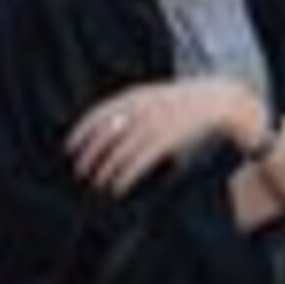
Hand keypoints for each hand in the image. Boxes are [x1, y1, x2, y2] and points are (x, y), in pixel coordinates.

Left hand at [66, 77, 259, 194]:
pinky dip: (124, 176)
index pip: (98, 113)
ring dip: (104, 170)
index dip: (80, 131)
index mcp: (134, 96)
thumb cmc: (182, 104)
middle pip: (104, 133)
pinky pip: (138, 160)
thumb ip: (131, 112)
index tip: (67, 148)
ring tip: (96, 184)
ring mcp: (153, 122)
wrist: (217, 99)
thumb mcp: (153, 100)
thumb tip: (108, 132)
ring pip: (119, 150)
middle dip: (88, 154)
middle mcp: (140, 107)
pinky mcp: (167, 138)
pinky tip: (116, 188)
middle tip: (78, 171)